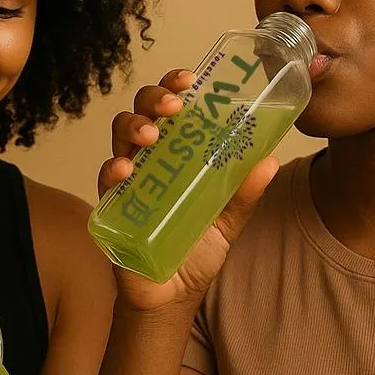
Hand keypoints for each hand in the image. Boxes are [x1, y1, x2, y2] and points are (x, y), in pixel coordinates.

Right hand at [98, 69, 278, 311]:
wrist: (172, 295)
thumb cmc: (195, 253)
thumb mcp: (227, 222)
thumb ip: (245, 194)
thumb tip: (270, 161)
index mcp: (178, 154)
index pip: (172, 108)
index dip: (175, 86)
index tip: (191, 79)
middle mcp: (151, 159)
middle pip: (142, 111)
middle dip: (154, 98)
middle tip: (174, 106)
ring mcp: (128, 180)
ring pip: (120, 135)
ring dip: (135, 126)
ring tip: (153, 134)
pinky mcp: (112, 205)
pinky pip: (105, 179)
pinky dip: (113, 169)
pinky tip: (126, 170)